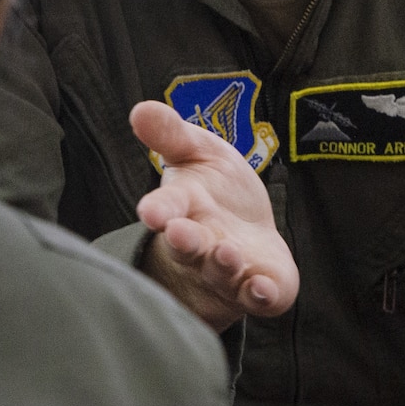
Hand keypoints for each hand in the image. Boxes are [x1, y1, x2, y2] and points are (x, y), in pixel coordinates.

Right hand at [130, 101, 298, 329]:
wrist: (248, 227)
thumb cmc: (216, 188)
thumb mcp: (197, 151)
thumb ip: (171, 134)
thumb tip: (140, 109)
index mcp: (183, 208)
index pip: (166, 208)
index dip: (159, 210)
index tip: (150, 212)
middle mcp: (200, 243)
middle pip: (188, 246)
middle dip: (185, 241)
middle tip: (181, 234)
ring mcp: (228, 270)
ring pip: (221, 272)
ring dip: (222, 264)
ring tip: (227, 252)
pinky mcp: (258, 286)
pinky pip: (257, 296)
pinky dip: (261, 294)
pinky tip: (264, 289)